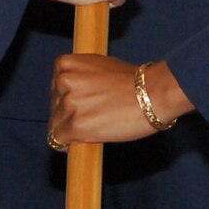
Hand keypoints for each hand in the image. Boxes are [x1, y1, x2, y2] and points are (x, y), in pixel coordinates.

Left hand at [48, 55, 193, 145]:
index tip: (80, 106)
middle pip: (55, 106)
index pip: (55, 88)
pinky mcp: (75, 125)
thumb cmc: (133, 81)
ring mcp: (69, 103)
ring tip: (95, 127)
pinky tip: (81, 142)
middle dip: (69, 114)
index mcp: (66, 64)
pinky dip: (67, 144)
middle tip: (92, 117)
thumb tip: (69, 93)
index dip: (67, 99)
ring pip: (56, 125)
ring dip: (71, 129)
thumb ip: (81, 77)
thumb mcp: (99, 67)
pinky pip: (58, 140)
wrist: (153, 94)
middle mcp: (64, 81)